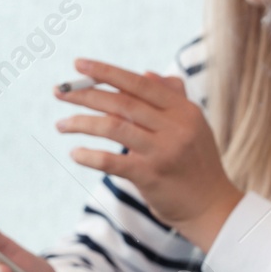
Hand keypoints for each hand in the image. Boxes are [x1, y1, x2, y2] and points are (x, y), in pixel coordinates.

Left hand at [55, 58, 243, 250]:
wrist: (212, 207)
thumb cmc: (197, 164)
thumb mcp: (193, 126)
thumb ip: (172, 98)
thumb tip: (147, 73)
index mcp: (183, 110)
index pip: (139, 84)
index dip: (106, 72)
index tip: (78, 64)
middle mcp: (175, 127)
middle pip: (121, 102)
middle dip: (85, 94)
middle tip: (58, 92)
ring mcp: (163, 151)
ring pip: (113, 126)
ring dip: (81, 122)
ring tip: (60, 124)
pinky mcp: (150, 176)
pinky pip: (111, 161)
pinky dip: (89, 155)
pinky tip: (75, 153)